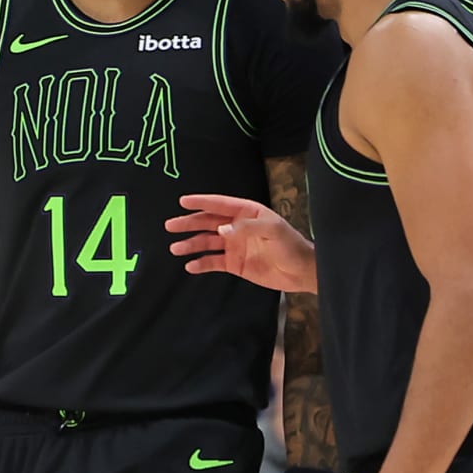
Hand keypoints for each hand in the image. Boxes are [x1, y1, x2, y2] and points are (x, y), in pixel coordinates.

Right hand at [167, 195, 315, 293]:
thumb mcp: (273, 230)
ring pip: (207, 242)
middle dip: (189, 223)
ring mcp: (234, 246)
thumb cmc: (290, 245)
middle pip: (208, 223)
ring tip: (175, 248)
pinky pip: (213, 262)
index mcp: (247, 213)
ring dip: (191, 244)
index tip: (183, 201)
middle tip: (170, 225)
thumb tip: (220, 230)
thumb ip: (246, 228)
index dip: (201, 202)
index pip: (220, 205)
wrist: (302, 272)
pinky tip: (191, 265)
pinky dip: (201, 263)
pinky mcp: (234, 264)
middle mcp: (237, 227)